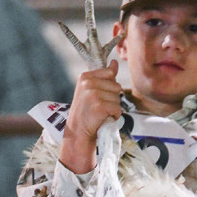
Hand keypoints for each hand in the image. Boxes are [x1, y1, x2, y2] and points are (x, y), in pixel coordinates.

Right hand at [60, 59, 121, 173]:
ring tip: (100, 113)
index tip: (98, 98)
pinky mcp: (99, 106)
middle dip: (112, 99)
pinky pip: (118, 109)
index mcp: (85, 76)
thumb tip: (115, 63)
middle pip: (116, 86)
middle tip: (98, 108)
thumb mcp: (91, 90)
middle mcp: (88, 83)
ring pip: (118, 98)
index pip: (110, 74)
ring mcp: (93, 94)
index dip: (109, 88)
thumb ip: (104, 77)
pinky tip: (103, 119)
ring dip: (113, 108)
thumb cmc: (86, 112)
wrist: (78, 132)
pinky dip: (114, 116)